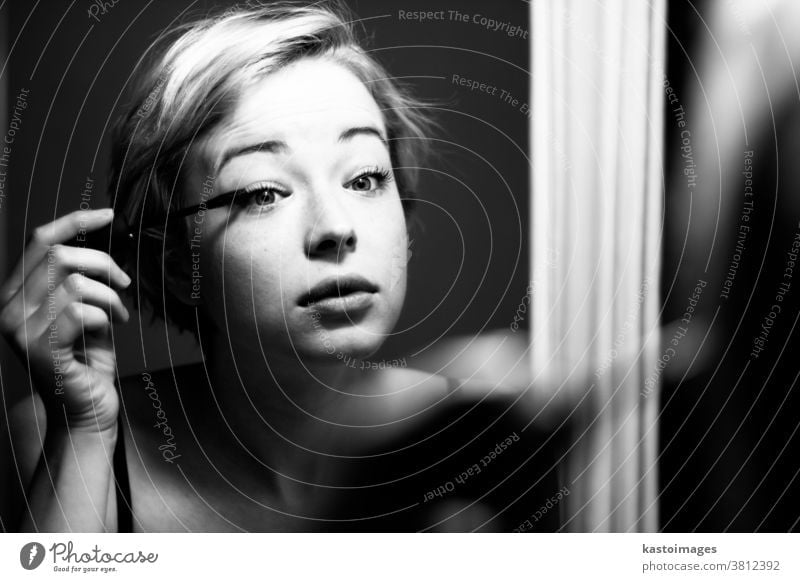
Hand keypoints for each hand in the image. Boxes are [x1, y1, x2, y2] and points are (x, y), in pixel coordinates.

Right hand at [0, 209, 130, 431]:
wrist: (85, 410)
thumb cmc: (86, 360)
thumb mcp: (82, 310)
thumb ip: (80, 280)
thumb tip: (100, 247)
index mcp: (14, 293)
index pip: (40, 240)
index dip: (75, 220)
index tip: (109, 213)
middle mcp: (8, 308)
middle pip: (61, 254)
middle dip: (104, 263)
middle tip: (124, 285)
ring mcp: (20, 330)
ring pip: (75, 282)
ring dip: (109, 296)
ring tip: (118, 315)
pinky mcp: (40, 349)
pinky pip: (80, 311)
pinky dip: (105, 316)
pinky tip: (110, 328)